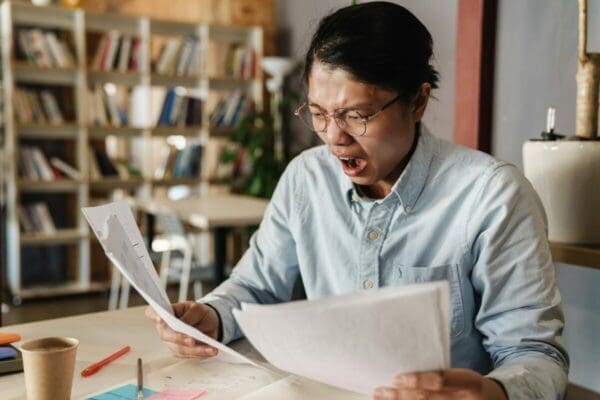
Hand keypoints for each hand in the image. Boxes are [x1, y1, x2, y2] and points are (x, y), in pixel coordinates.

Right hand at [145, 301, 220, 357]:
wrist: (210, 323)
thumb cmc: (199, 313)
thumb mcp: (197, 309)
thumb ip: (189, 315)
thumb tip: (182, 323)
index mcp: (166, 313)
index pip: (153, 312)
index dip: (154, 315)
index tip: (160, 318)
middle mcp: (165, 329)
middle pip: (166, 335)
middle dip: (179, 338)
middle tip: (192, 340)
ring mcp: (171, 342)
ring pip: (179, 348)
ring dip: (195, 349)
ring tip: (210, 348)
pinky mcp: (180, 351)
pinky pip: (189, 355)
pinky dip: (201, 353)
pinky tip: (211, 350)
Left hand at [373, 368, 506, 399]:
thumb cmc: (468, 384)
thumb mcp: (461, 376)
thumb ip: (439, 375)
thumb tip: (406, 372)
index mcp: (467, 384)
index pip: (439, 381)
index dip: (417, 380)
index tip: (397, 378)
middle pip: (427, 399)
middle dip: (400, 396)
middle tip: (380, 390)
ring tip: (381, 398)